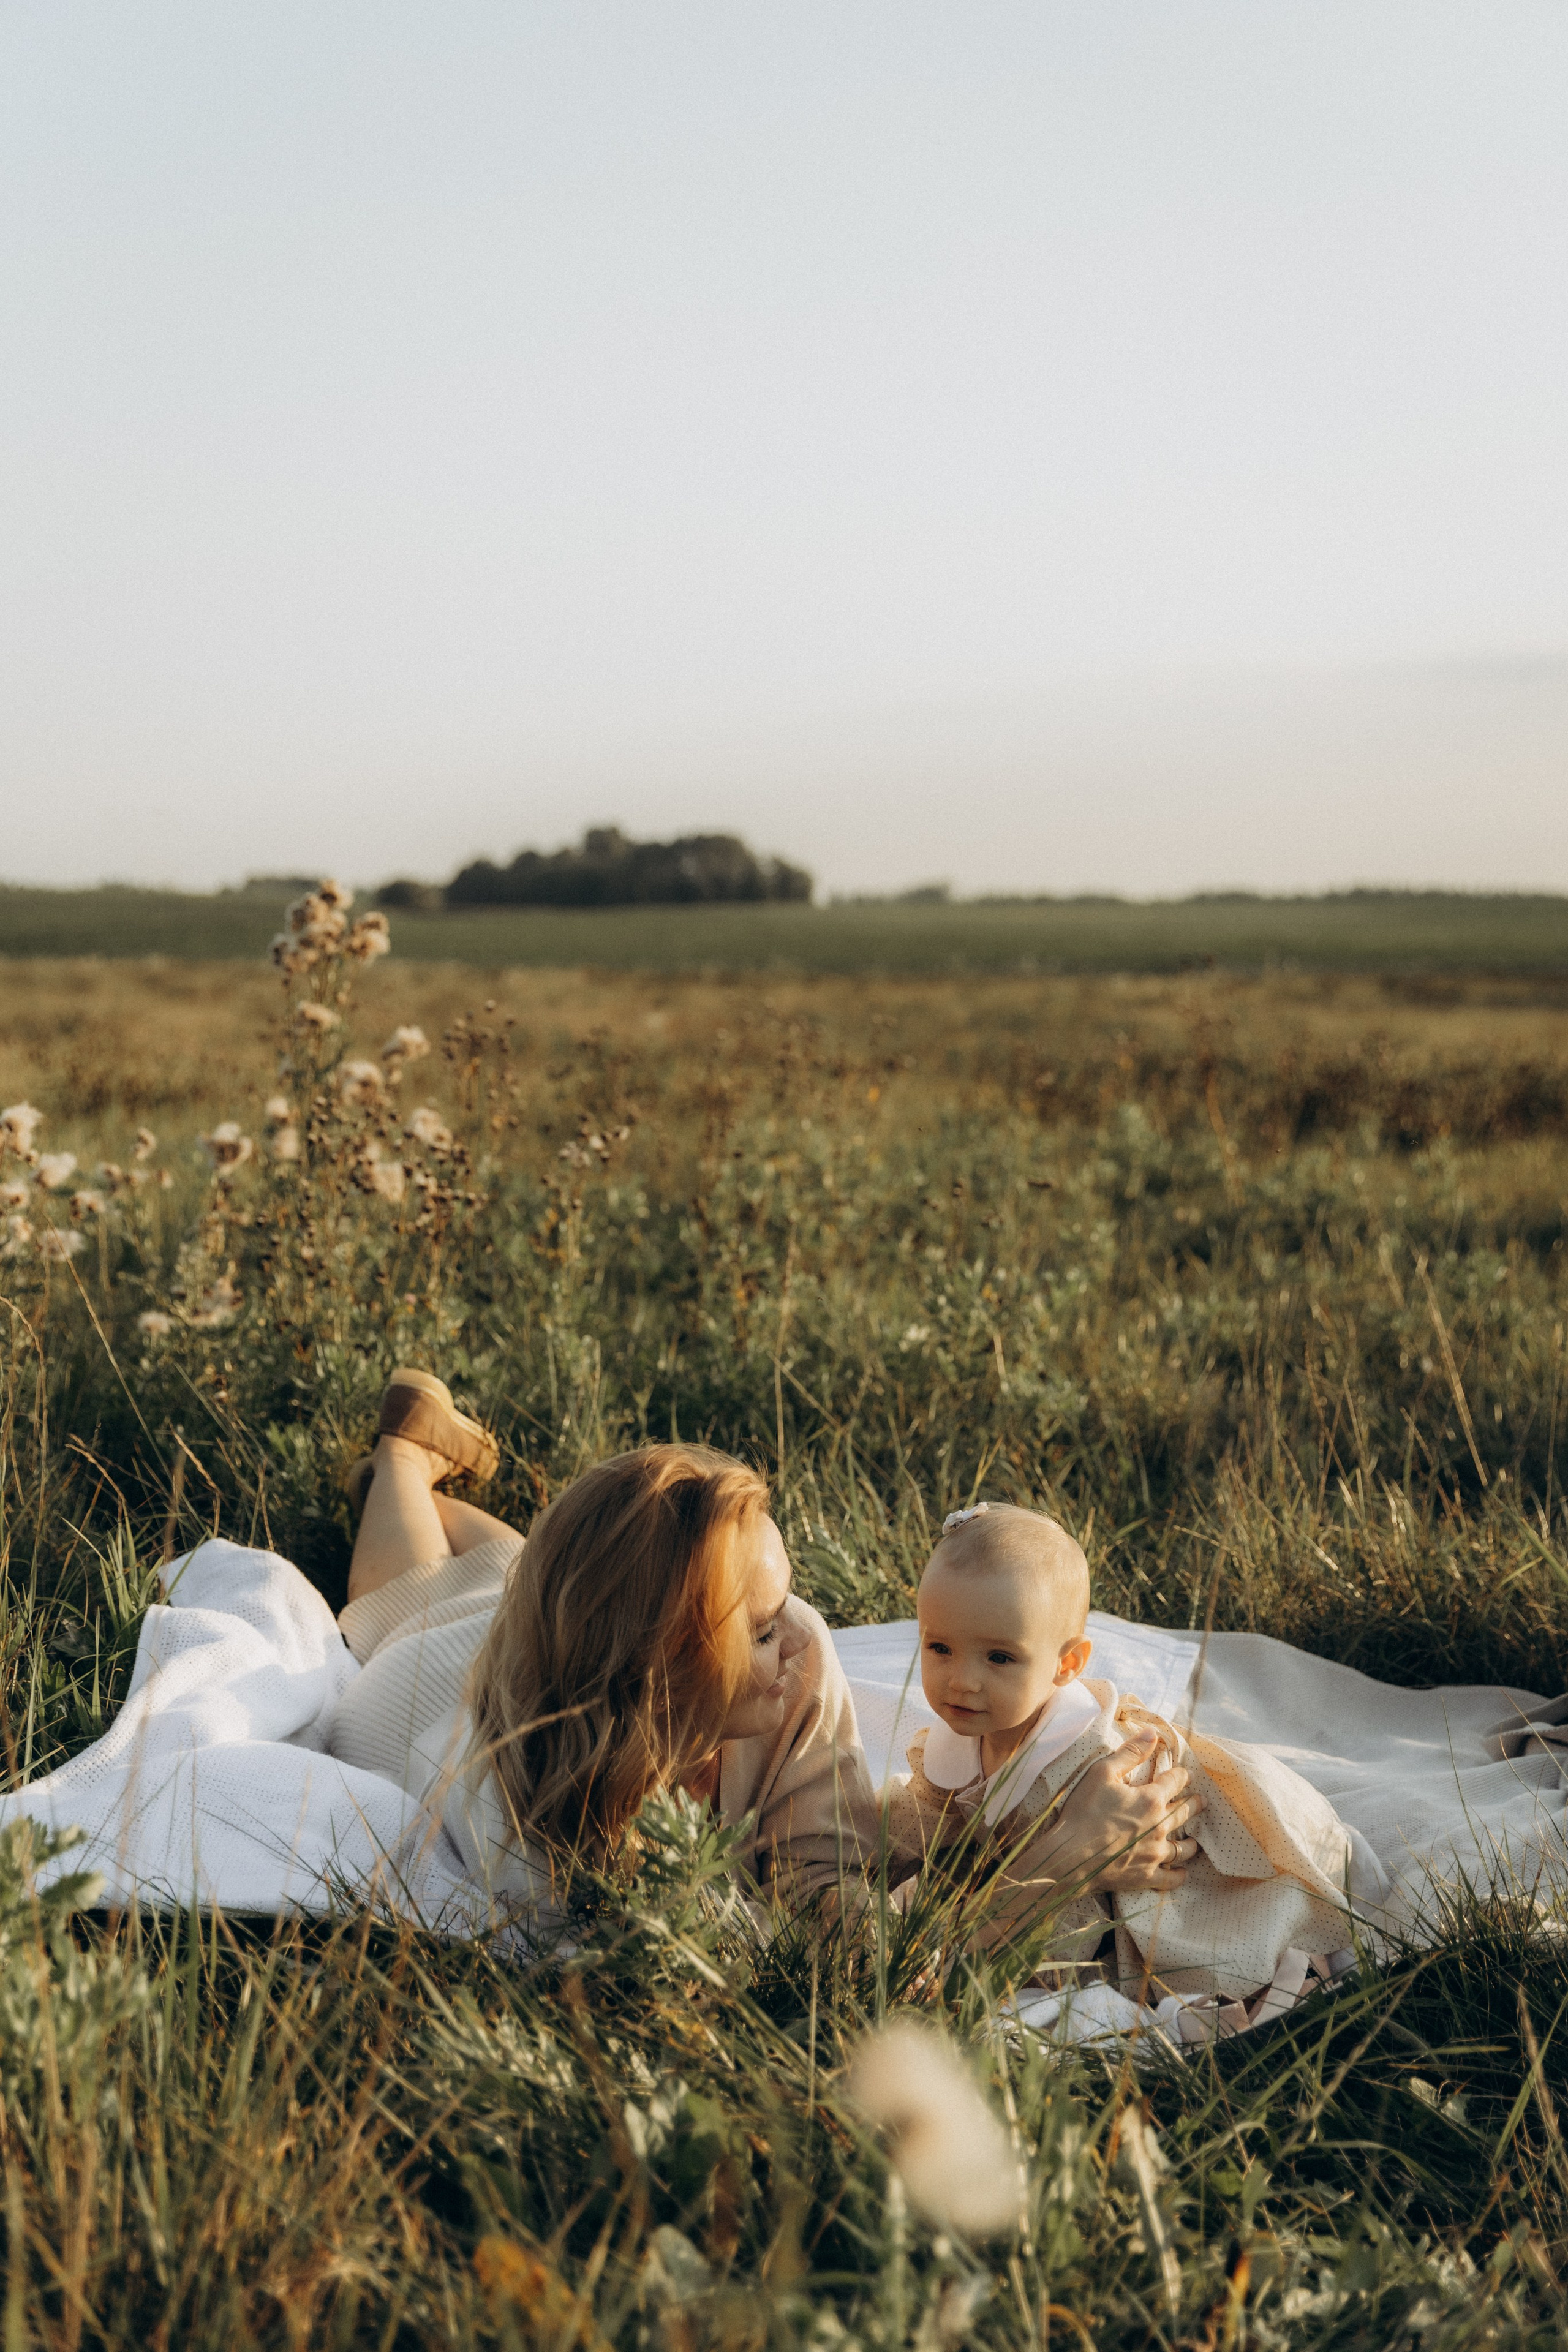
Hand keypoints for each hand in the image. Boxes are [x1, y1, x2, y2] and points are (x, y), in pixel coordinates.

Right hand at [1070, 1730, 1203, 1892]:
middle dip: (1195, 1805)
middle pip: (1185, 1813)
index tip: (1184, 1774)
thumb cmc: (1084, 1811)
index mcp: (1151, 1799)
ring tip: (1194, 1840)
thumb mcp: (1103, 1772)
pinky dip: (1180, 1875)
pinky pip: (1172, 1878)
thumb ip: (1131, 1752)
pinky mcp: (1147, 1876)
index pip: (1175, 1782)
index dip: (1181, 1775)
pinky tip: (1182, 1872)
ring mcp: (1155, 1854)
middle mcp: (1160, 1826)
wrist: (1071, 1856)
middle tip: (1202, 1802)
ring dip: (1191, 1842)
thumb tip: (1153, 1733)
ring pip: (1184, 1848)